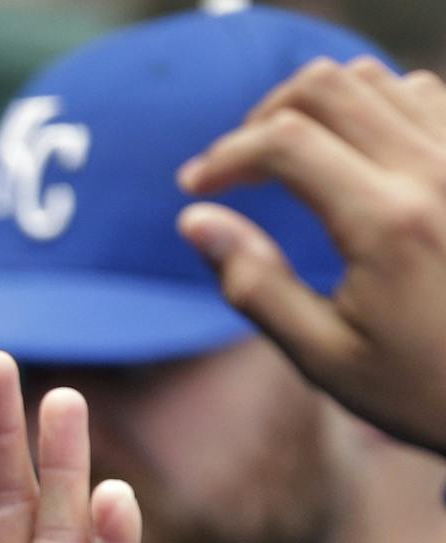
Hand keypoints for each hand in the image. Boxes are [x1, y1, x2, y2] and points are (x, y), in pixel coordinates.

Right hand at [178, 56, 445, 457]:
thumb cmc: (422, 388)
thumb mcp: (324, 356)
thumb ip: (254, 285)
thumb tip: (195, 221)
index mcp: (387, 223)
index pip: (285, 142)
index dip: (225, 156)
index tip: (194, 189)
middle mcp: (435, 173)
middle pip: (326, 88)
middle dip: (261, 119)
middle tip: (235, 167)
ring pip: (373, 80)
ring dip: (317, 108)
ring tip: (286, 158)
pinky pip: (422, 95)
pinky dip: (371, 108)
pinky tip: (349, 157)